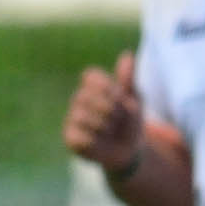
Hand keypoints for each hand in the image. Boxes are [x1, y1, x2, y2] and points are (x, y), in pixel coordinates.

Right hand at [62, 50, 144, 173]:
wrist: (131, 150)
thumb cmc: (130, 122)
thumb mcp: (134, 99)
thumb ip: (129, 79)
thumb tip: (128, 55)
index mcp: (92, 87)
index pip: (90, 76)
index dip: (108, 88)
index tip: (121, 98)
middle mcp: (78, 100)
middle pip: (86, 96)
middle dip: (110, 109)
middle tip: (119, 119)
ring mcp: (72, 118)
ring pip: (81, 116)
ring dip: (104, 125)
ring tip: (111, 131)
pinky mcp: (70, 138)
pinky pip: (80, 136)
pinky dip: (95, 140)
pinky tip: (101, 142)